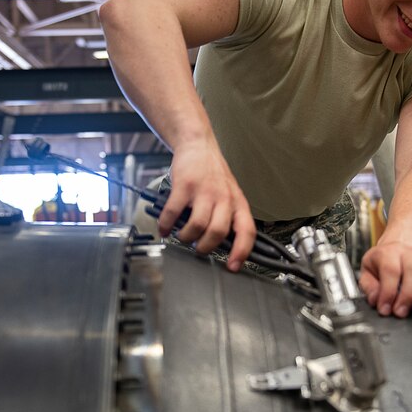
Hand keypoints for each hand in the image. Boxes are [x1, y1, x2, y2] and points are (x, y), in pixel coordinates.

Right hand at [157, 137, 255, 270]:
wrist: (198, 145)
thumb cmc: (213, 174)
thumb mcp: (229, 195)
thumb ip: (227, 217)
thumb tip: (221, 246)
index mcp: (237, 203)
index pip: (247, 231)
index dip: (241, 252)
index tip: (233, 266)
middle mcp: (223, 197)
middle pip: (219, 232)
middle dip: (205, 247)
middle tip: (198, 249)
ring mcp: (204, 191)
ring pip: (198, 225)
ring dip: (187, 237)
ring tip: (182, 236)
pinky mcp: (184, 185)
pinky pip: (174, 212)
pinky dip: (167, 225)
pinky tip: (165, 228)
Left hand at [359, 241, 411, 318]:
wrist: (401, 248)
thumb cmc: (383, 261)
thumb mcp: (368, 270)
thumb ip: (369, 286)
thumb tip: (375, 300)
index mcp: (389, 254)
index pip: (390, 271)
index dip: (388, 291)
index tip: (385, 309)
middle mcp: (410, 256)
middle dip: (407, 294)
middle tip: (401, 312)